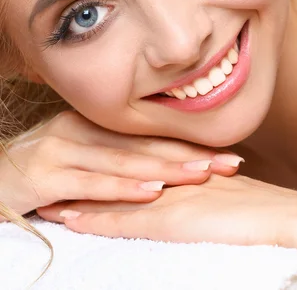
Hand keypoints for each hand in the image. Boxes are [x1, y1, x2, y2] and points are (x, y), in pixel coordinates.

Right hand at [0, 111, 242, 219]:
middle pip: (146, 146)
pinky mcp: (45, 175)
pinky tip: (153, 193)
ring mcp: (63, 150)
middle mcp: (83, 131)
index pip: (153, 136)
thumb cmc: (45, 169)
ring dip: (167, 169)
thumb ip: (122, 156)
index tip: (228, 152)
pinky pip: (92, 183)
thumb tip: (169, 168)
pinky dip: (124, 189)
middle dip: (191, 155)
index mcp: (97, 125)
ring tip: (203, 174)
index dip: (192, 145)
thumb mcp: (84, 155)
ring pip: (125, 162)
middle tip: (229, 163)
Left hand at [37, 175, 296, 247]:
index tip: (95, 158)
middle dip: (93, 171)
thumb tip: (215, 188)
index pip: (149, 161)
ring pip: (117, 193)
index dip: (119, 159)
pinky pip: (123, 220)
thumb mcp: (244, 195)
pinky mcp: (172, 221)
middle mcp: (180, 178)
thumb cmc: (277, 212)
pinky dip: (94, 219)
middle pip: (126, 172)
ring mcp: (174, 197)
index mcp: (197, 169)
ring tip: (54, 194)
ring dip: (83, 194)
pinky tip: (70, 219)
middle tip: (63, 166)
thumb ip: (223, 189)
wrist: (292, 219)